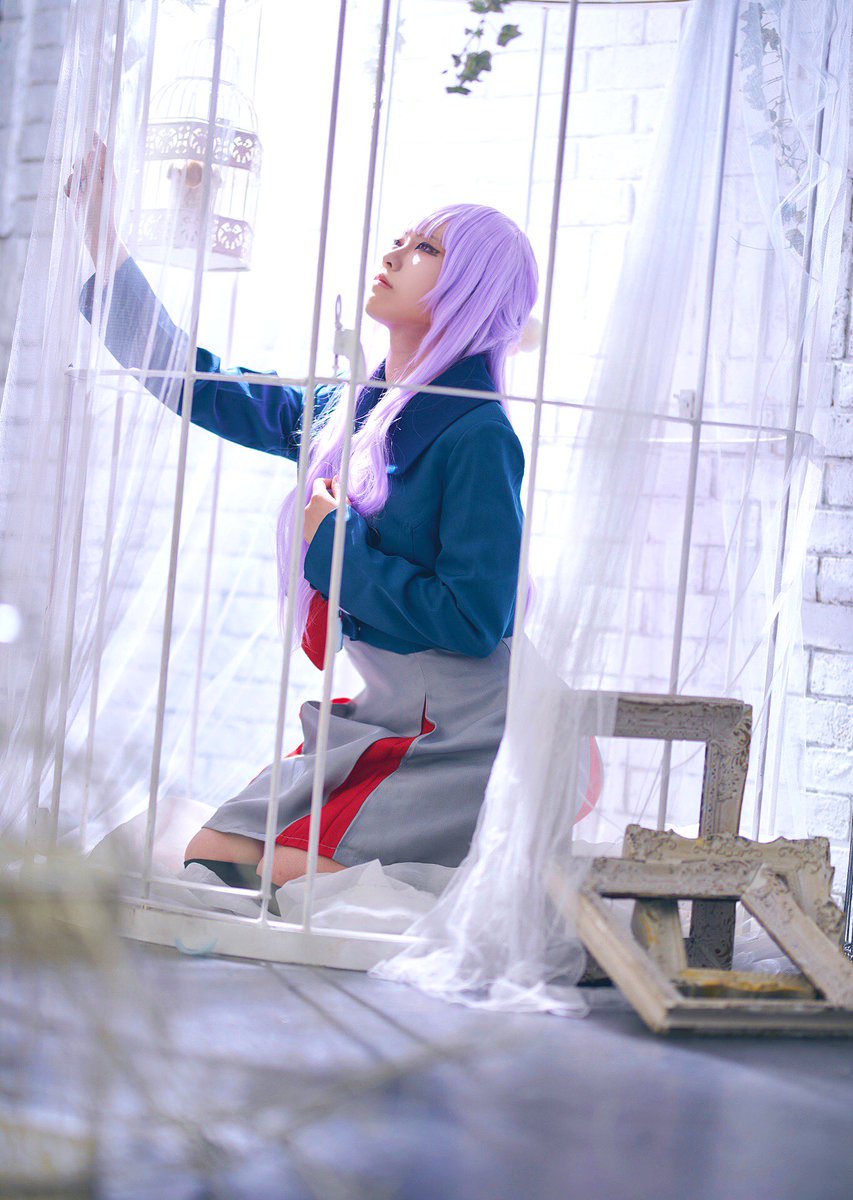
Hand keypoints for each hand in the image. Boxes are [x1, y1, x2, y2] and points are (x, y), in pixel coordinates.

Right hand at [63, 132, 126, 267]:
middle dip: (80, 166)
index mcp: (109, 177)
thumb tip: (90, 151)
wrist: (96, 234)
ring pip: (76, 172)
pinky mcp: (81, 195)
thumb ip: (93, 169)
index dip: (96, 141)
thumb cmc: (101, 213)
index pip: (103, 153)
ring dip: (74, 179)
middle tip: (82, 178)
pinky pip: (70, 184)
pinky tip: (72, 199)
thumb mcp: (97, 188)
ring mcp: (90, 188)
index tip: (89, 128)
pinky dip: (69, 189)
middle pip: (86, 160)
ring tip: (78, 192)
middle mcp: (100, 180)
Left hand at [304, 476, 340, 544]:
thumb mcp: (345, 504)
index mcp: (318, 497)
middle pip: (316, 497)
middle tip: (338, 507)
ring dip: (322, 511)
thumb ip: (339, 489)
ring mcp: (305, 519)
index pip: (319, 482)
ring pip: (313, 510)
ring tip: (334, 521)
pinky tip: (328, 530)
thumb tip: (335, 478)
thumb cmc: (345, 524)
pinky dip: (318, 522)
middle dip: (326, 499)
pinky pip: (311, 522)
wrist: (338, 548)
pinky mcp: (305, 531)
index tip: (335, 488)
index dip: (327, 483)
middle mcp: (308, 507)